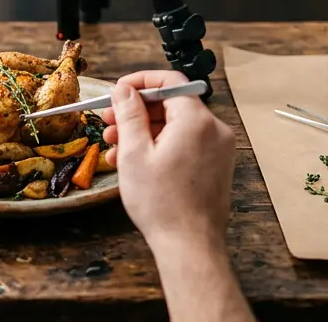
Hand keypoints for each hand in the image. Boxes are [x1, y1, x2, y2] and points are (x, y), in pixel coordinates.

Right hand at [100, 71, 234, 251]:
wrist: (190, 246)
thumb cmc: (163, 204)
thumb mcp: (134, 153)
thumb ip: (129, 114)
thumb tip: (125, 89)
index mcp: (196, 120)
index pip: (170, 82)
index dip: (140, 82)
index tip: (119, 91)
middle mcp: (214, 129)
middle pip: (172, 105)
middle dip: (137, 112)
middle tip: (109, 122)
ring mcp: (218, 148)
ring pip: (176, 126)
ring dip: (145, 132)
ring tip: (115, 148)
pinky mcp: (216, 165)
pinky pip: (186, 144)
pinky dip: (161, 147)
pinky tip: (136, 162)